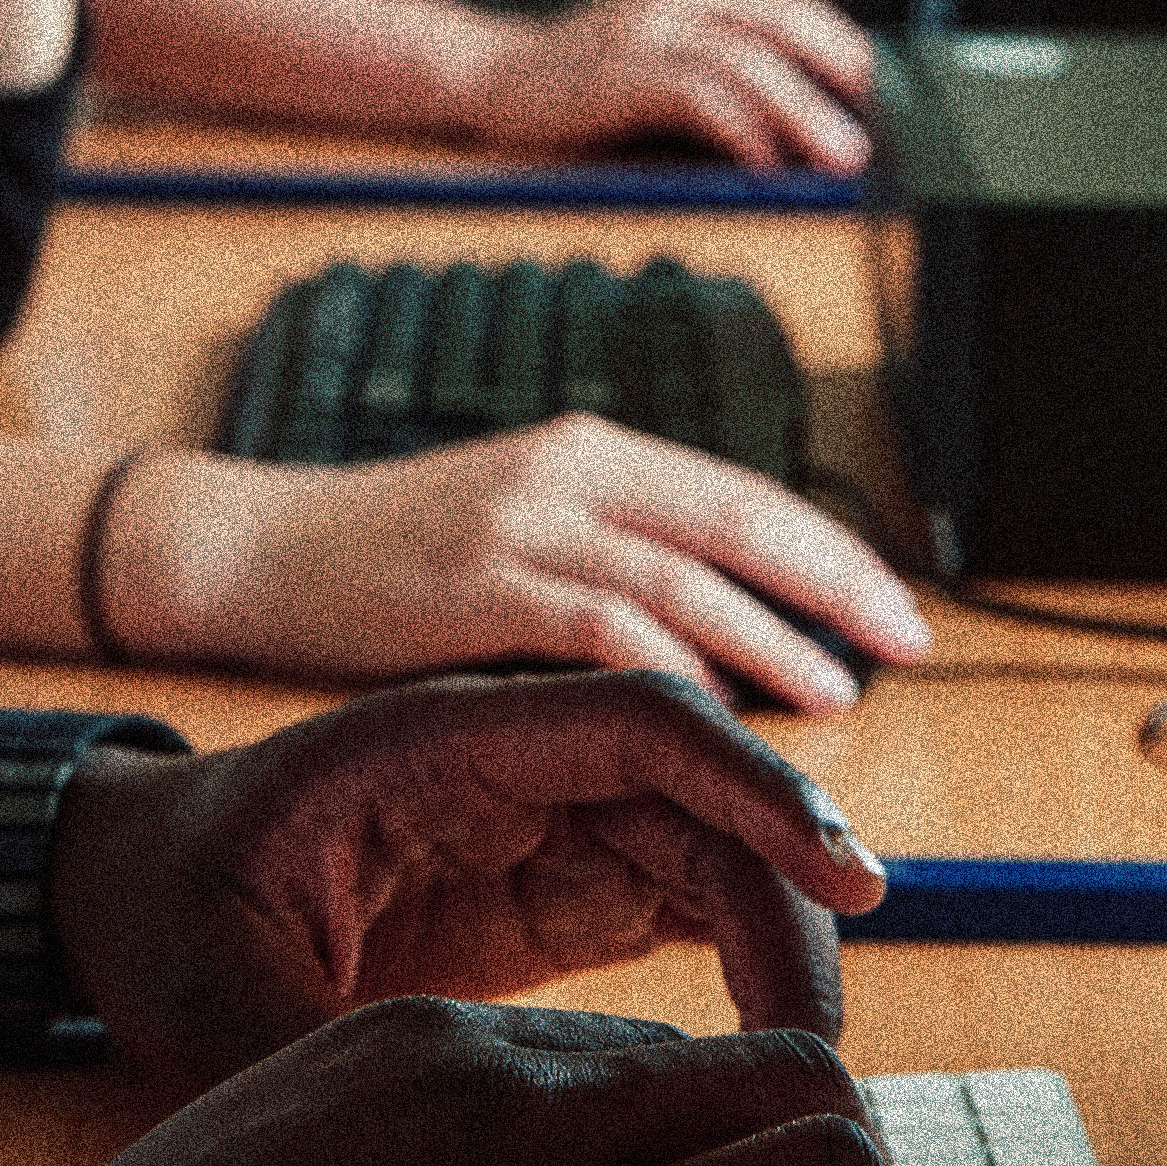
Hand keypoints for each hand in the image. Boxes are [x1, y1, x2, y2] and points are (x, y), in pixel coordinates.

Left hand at [42, 668, 890, 1079]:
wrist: (126, 895)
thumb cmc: (164, 911)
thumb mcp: (217, 997)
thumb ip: (326, 1065)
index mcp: (436, 741)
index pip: (638, 720)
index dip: (758, 782)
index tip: (846, 873)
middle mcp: (511, 763)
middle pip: (702, 791)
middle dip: (785, 896)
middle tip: (817, 1050)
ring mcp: (540, 821)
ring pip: (709, 850)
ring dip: (773, 941)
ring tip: (794, 1077)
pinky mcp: (552, 888)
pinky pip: (681, 902)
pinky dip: (737, 969)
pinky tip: (752, 1065)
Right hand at [133, 424, 931, 710]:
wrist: (257, 549)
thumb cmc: (385, 559)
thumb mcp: (515, 535)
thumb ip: (607, 567)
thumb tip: (717, 644)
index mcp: (589, 454)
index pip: (744, 494)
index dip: (832, 554)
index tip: (898, 611)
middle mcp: (570, 472)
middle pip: (740, 520)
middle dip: (836, 584)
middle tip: (909, 644)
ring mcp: (523, 523)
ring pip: (685, 575)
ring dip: (771, 638)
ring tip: (835, 693)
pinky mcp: (479, 584)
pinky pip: (601, 624)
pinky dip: (667, 665)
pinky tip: (711, 711)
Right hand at [465, 0, 876, 171]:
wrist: (490, 76)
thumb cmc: (588, 85)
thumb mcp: (667, 67)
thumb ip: (728, 80)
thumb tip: (817, 129)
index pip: (795, 13)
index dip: (847, 56)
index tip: (887, 106)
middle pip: (781, 33)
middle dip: (838, 88)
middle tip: (875, 142)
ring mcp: (645, 30)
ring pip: (746, 63)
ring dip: (802, 114)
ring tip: (838, 158)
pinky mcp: (617, 72)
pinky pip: (694, 93)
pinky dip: (739, 126)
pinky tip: (764, 159)